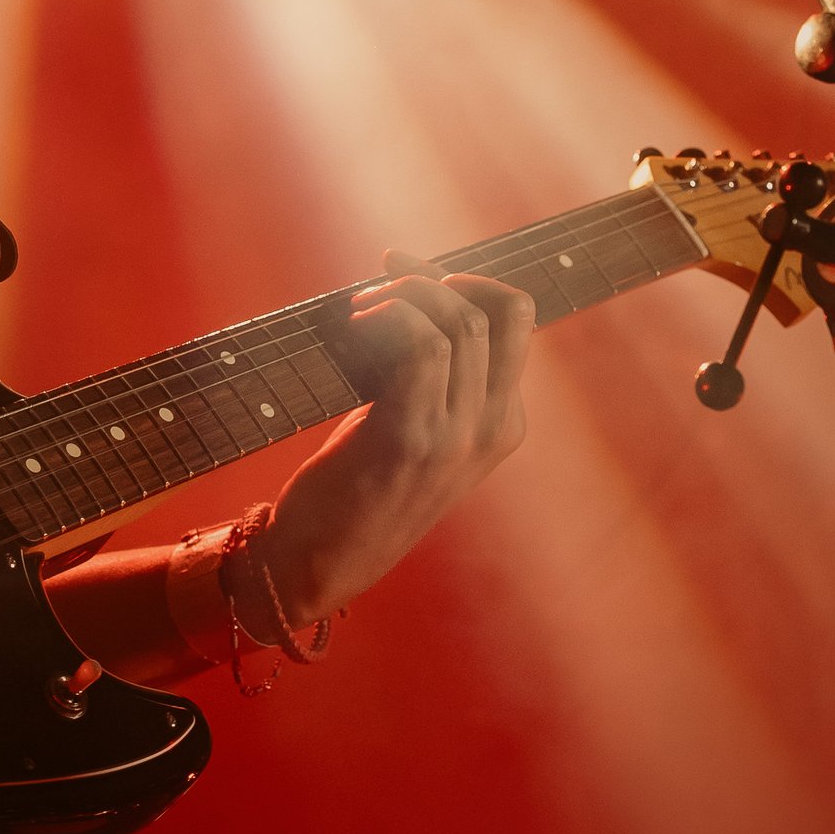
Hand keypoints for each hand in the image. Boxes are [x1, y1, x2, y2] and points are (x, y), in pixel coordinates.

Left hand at [264, 259, 533, 630]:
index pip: (515, 323)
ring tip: (361, 308)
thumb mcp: (417, 432)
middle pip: (504, 312)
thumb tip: (414, 293)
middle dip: (442, 275)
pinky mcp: (412, 439)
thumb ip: (436, 380)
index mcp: (502, 425)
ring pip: (463, 324)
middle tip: (387, 276)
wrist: (319, 562)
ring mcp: (458, 437)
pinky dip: (390, 317)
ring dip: (406, 293)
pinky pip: (424, 346)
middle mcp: (492, 430)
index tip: (409, 271)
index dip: (464, 280)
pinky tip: (357, 324)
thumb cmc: (358, 487)